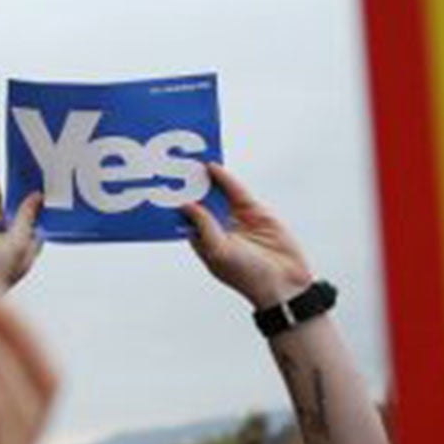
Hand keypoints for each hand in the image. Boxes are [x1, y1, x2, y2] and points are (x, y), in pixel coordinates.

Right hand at [0, 161, 42, 293]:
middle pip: (10, 206)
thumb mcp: (17, 243)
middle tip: (16, 160)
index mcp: (24, 246)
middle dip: (15, 186)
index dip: (36, 202)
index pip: (34, 220)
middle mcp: (5, 240)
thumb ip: (25, 218)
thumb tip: (37, 197)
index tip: (39, 179)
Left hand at [181, 161, 313, 309]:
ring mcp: (234, 218)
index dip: (172, 204)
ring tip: (188, 162)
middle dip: (186, 187)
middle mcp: (217, 229)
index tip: (158, 188)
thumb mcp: (219, 252)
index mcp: (204, 243)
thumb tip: (186, 205)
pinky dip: (224, 178)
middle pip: (198, 202)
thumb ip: (204, 226)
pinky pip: (234, 190)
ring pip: (215, 193)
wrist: (284, 281)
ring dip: (204, 179)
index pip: (183, 219)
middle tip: (169, 166)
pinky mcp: (252, 210)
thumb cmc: (248, 276)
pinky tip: (212, 168)